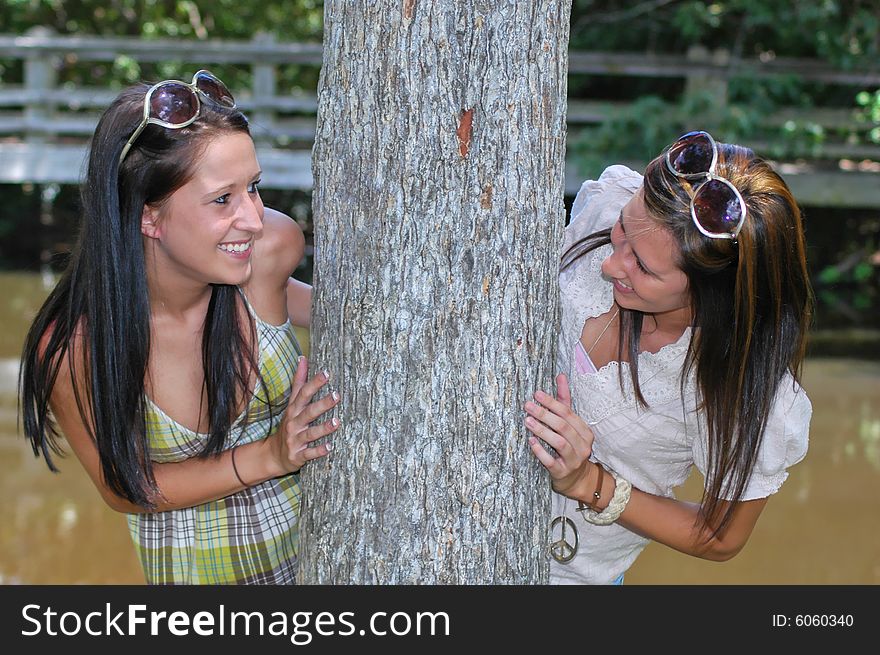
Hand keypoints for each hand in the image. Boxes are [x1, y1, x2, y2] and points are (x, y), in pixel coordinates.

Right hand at [272, 356, 340, 473]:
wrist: (273, 454)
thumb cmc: (289, 424)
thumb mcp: (292, 403)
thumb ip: (299, 382)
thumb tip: (303, 358)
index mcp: (294, 409)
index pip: (303, 393)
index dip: (314, 383)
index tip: (327, 373)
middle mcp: (294, 423)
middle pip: (308, 412)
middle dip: (322, 404)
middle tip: (337, 395)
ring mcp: (295, 440)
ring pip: (310, 433)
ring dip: (323, 428)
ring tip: (337, 422)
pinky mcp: (298, 455)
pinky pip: (309, 453)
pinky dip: (319, 451)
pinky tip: (330, 447)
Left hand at [525, 373, 594, 498]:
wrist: (576, 479)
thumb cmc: (570, 447)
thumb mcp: (570, 424)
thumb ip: (565, 401)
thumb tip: (561, 376)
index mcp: (585, 431)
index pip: (568, 413)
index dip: (552, 402)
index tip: (537, 394)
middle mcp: (583, 445)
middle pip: (563, 426)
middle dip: (545, 414)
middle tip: (528, 405)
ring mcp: (574, 460)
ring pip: (560, 442)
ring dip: (542, 431)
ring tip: (527, 421)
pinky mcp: (563, 472)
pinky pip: (551, 461)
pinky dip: (541, 451)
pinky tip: (531, 442)